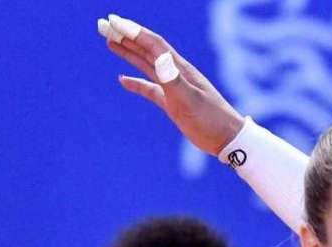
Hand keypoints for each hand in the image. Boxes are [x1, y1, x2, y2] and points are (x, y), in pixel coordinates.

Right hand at [97, 14, 244, 154]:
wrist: (229, 140)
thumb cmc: (212, 121)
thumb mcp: (190, 100)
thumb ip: (174, 80)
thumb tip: (159, 58)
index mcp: (180, 70)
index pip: (153, 44)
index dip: (133, 31)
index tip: (112, 21)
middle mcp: (176, 74)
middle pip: (147, 50)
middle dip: (125, 36)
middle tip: (102, 25)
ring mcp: (175, 89)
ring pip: (147, 65)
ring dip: (128, 53)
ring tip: (109, 41)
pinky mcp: (174, 104)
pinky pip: (151, 89)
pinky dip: (136, 83)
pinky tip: (122, 80)